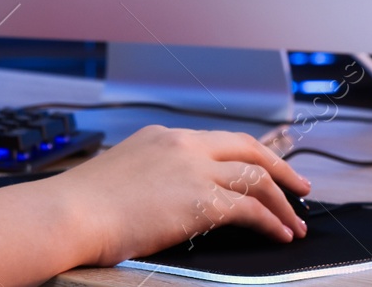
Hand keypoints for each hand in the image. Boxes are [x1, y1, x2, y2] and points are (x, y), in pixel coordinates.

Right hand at [47, 124, 311, 265]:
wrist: (70, 213)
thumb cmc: (82, 205)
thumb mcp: (121, 175)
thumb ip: (151, 177)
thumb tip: (165, 198)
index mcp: (161, 137)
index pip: (218, 140)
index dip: (248, 155)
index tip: (265, 169)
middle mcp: (181, 145)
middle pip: (247, 148)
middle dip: (281, 168)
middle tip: (301, 187)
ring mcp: (193, 169)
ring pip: (257, 177)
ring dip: (283, 202)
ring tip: (296, 223)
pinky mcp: (201, 200)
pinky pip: (251, 208)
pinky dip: (272, 221)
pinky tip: (280, 234)